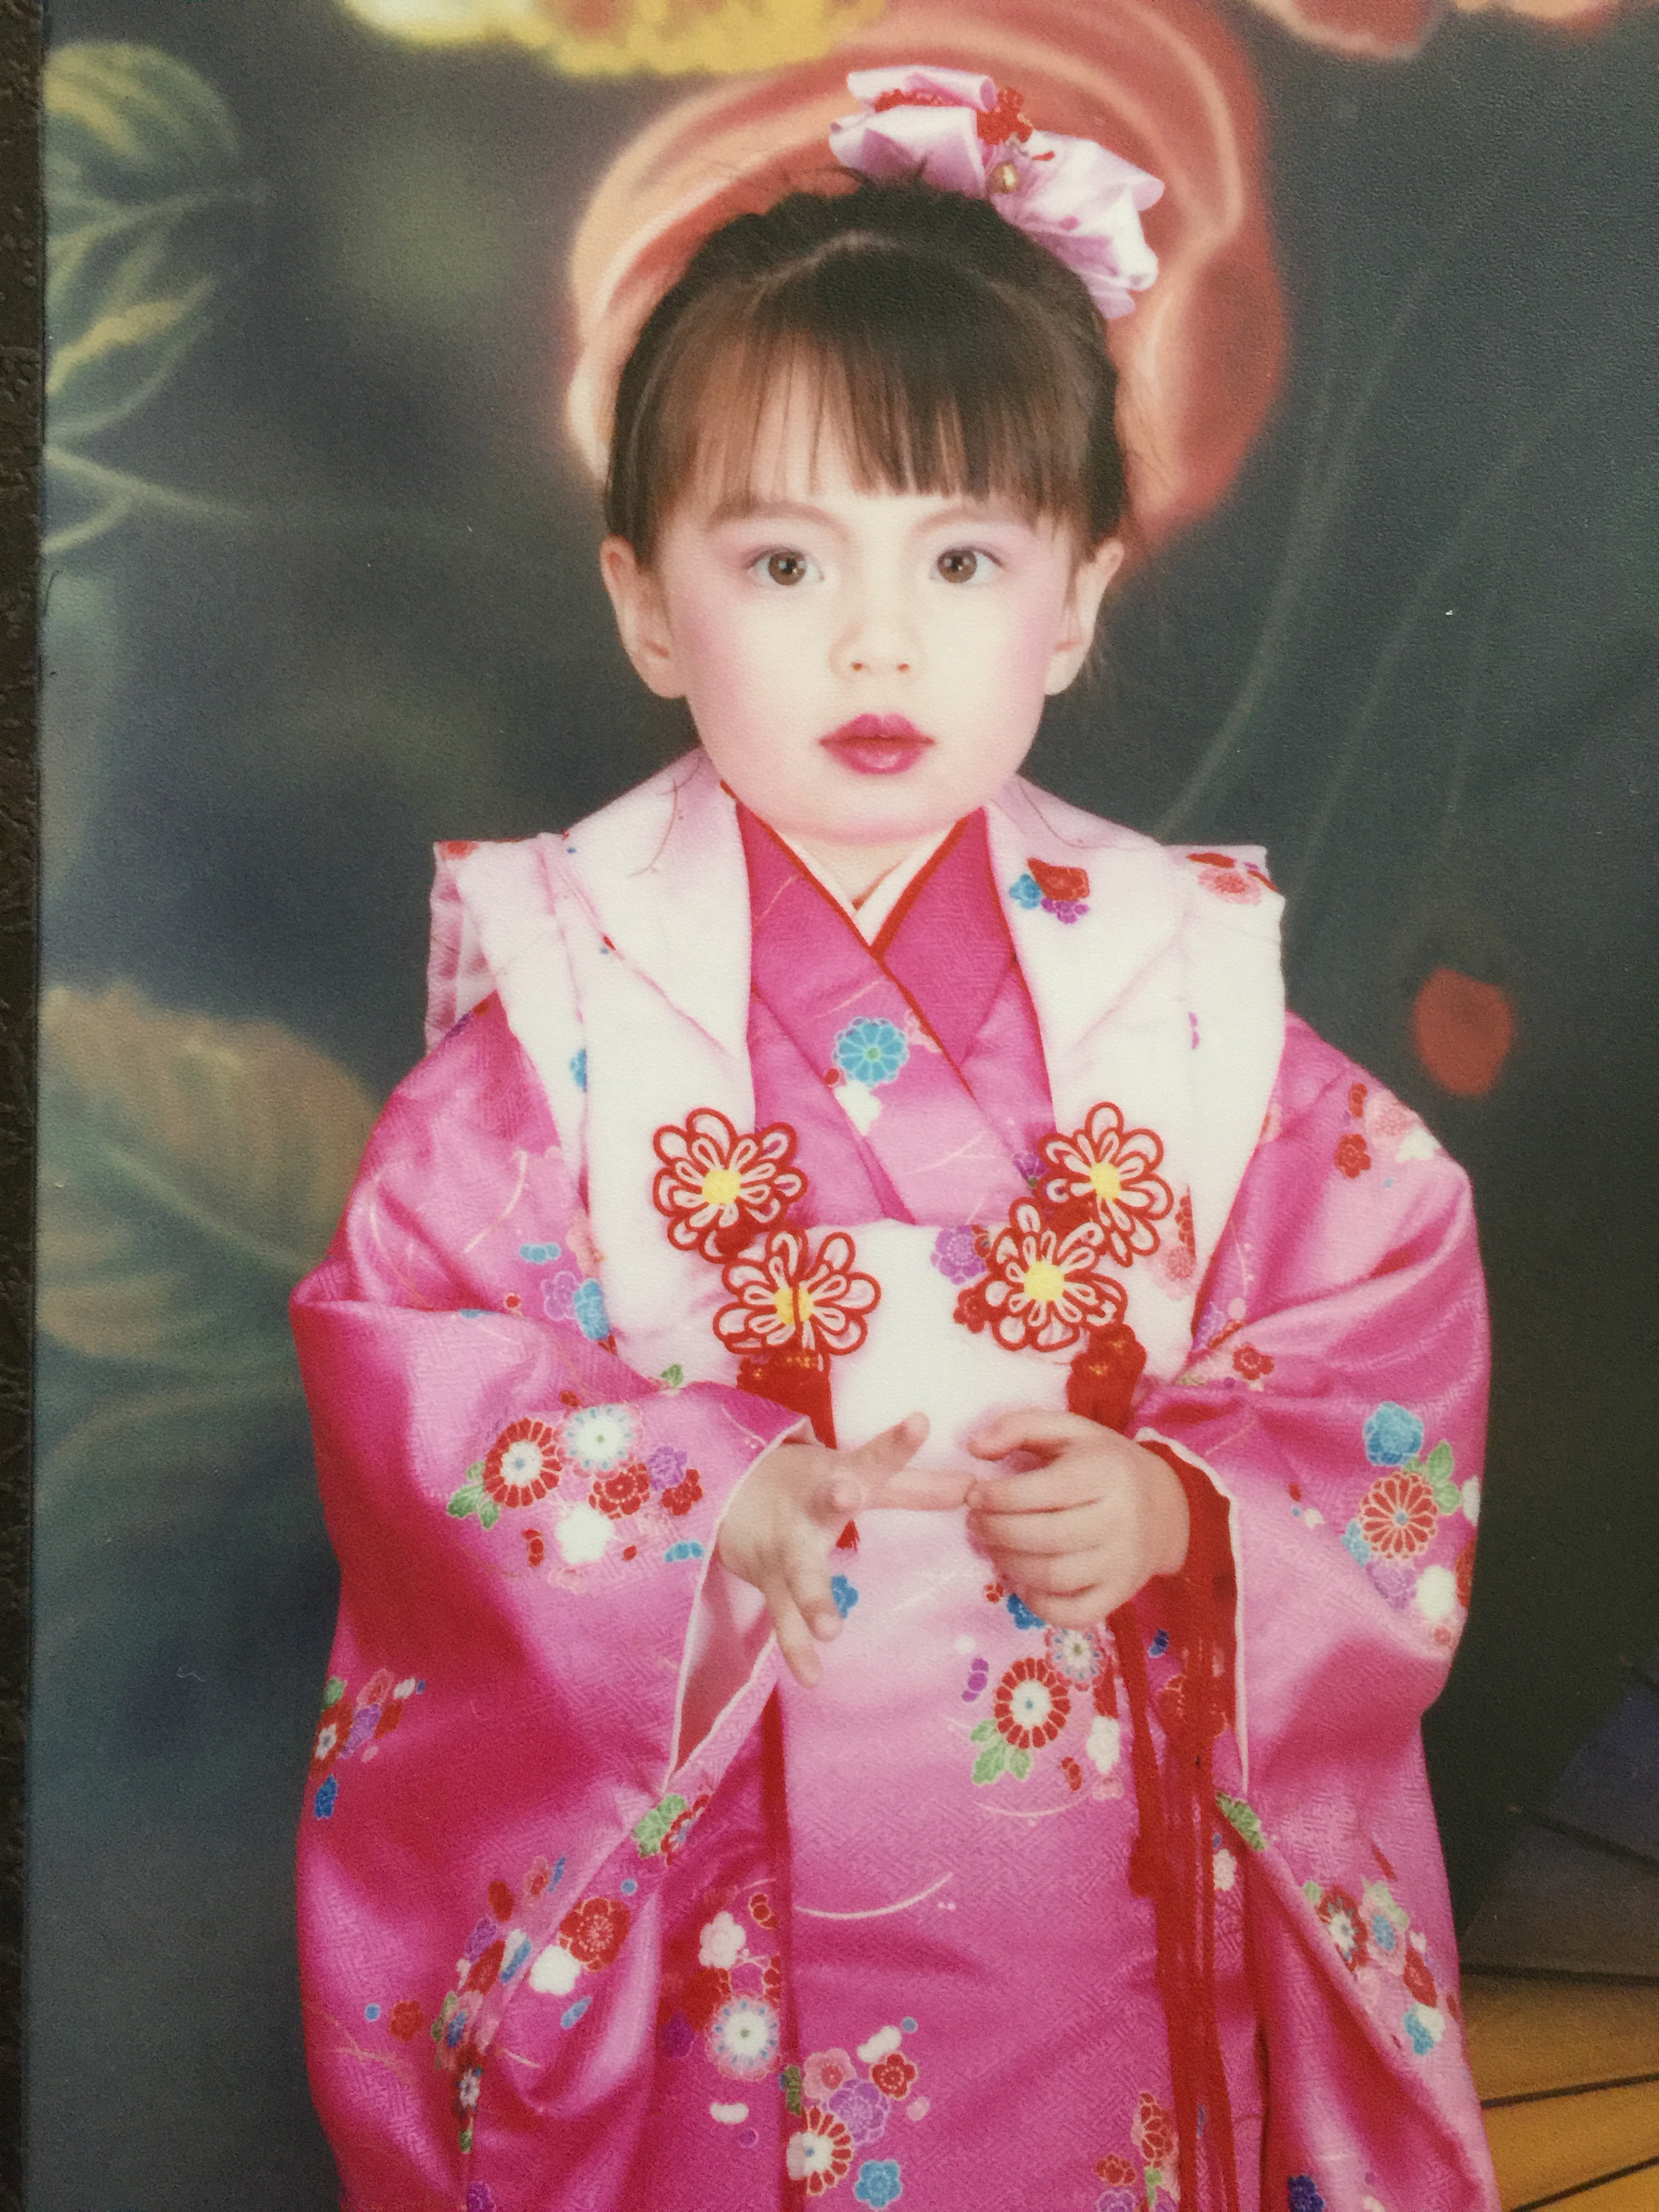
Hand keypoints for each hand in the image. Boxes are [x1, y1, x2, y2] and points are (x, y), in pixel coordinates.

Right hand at [716, 1414, 969, 1685]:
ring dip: (813, 1599)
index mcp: (841, 1477)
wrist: (728, 1494)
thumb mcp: (858, 1479)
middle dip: (835, 1497)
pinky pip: (783, 1620)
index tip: (920, 1422)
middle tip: (846, 1493)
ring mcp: (787, 1547)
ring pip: (800, 1573)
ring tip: (830, 1628)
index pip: (875, 1459)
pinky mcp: (770, 1582)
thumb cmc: (811, 1485)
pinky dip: (796, 1649)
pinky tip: (813, 1678)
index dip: (896, 1442)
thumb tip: (973, 1486)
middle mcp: (813, 1508)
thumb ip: (914, 1487)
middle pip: (825, 1502)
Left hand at [964, 1409, 1189, 1628]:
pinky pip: (1073, 1614)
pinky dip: (1038, 1604)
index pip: (1042, 1491)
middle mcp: (1120, 1520)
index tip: (973, 1495)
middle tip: (975, 1523)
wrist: (1166, 1507)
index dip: (996, 1497)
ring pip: (1054, 1577)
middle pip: (1045, 1538)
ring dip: (1009, 1565)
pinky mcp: (1120, 1594)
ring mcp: (1123, 1563)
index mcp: (1106, 1473)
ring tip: (992, 1546)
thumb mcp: (1067, 1430)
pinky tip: (1022, 1581)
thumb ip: (1017, 1427)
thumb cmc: (1103, 1464)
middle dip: (996, 1532)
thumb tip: (975, 1447)